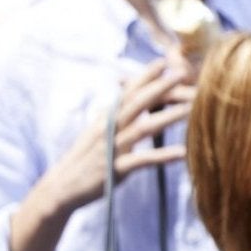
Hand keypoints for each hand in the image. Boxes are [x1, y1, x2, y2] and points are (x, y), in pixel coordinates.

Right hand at [39, 58, 191, 218]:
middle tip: (181, 74)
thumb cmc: (81, 163)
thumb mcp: (93, 136)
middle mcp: (106, 130)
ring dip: (168, 117)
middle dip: (159, 88)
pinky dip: (162, 156)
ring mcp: (111, 149)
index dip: (144, 77)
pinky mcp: (114, 169)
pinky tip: (182, 153)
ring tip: (191, 108)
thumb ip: (109, 121)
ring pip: (143, 128)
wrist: (59, 188)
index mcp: (103, 120)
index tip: (163, 62)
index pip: (126, 94)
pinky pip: (142, 160)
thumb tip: (119, 107)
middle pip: (136, 104)